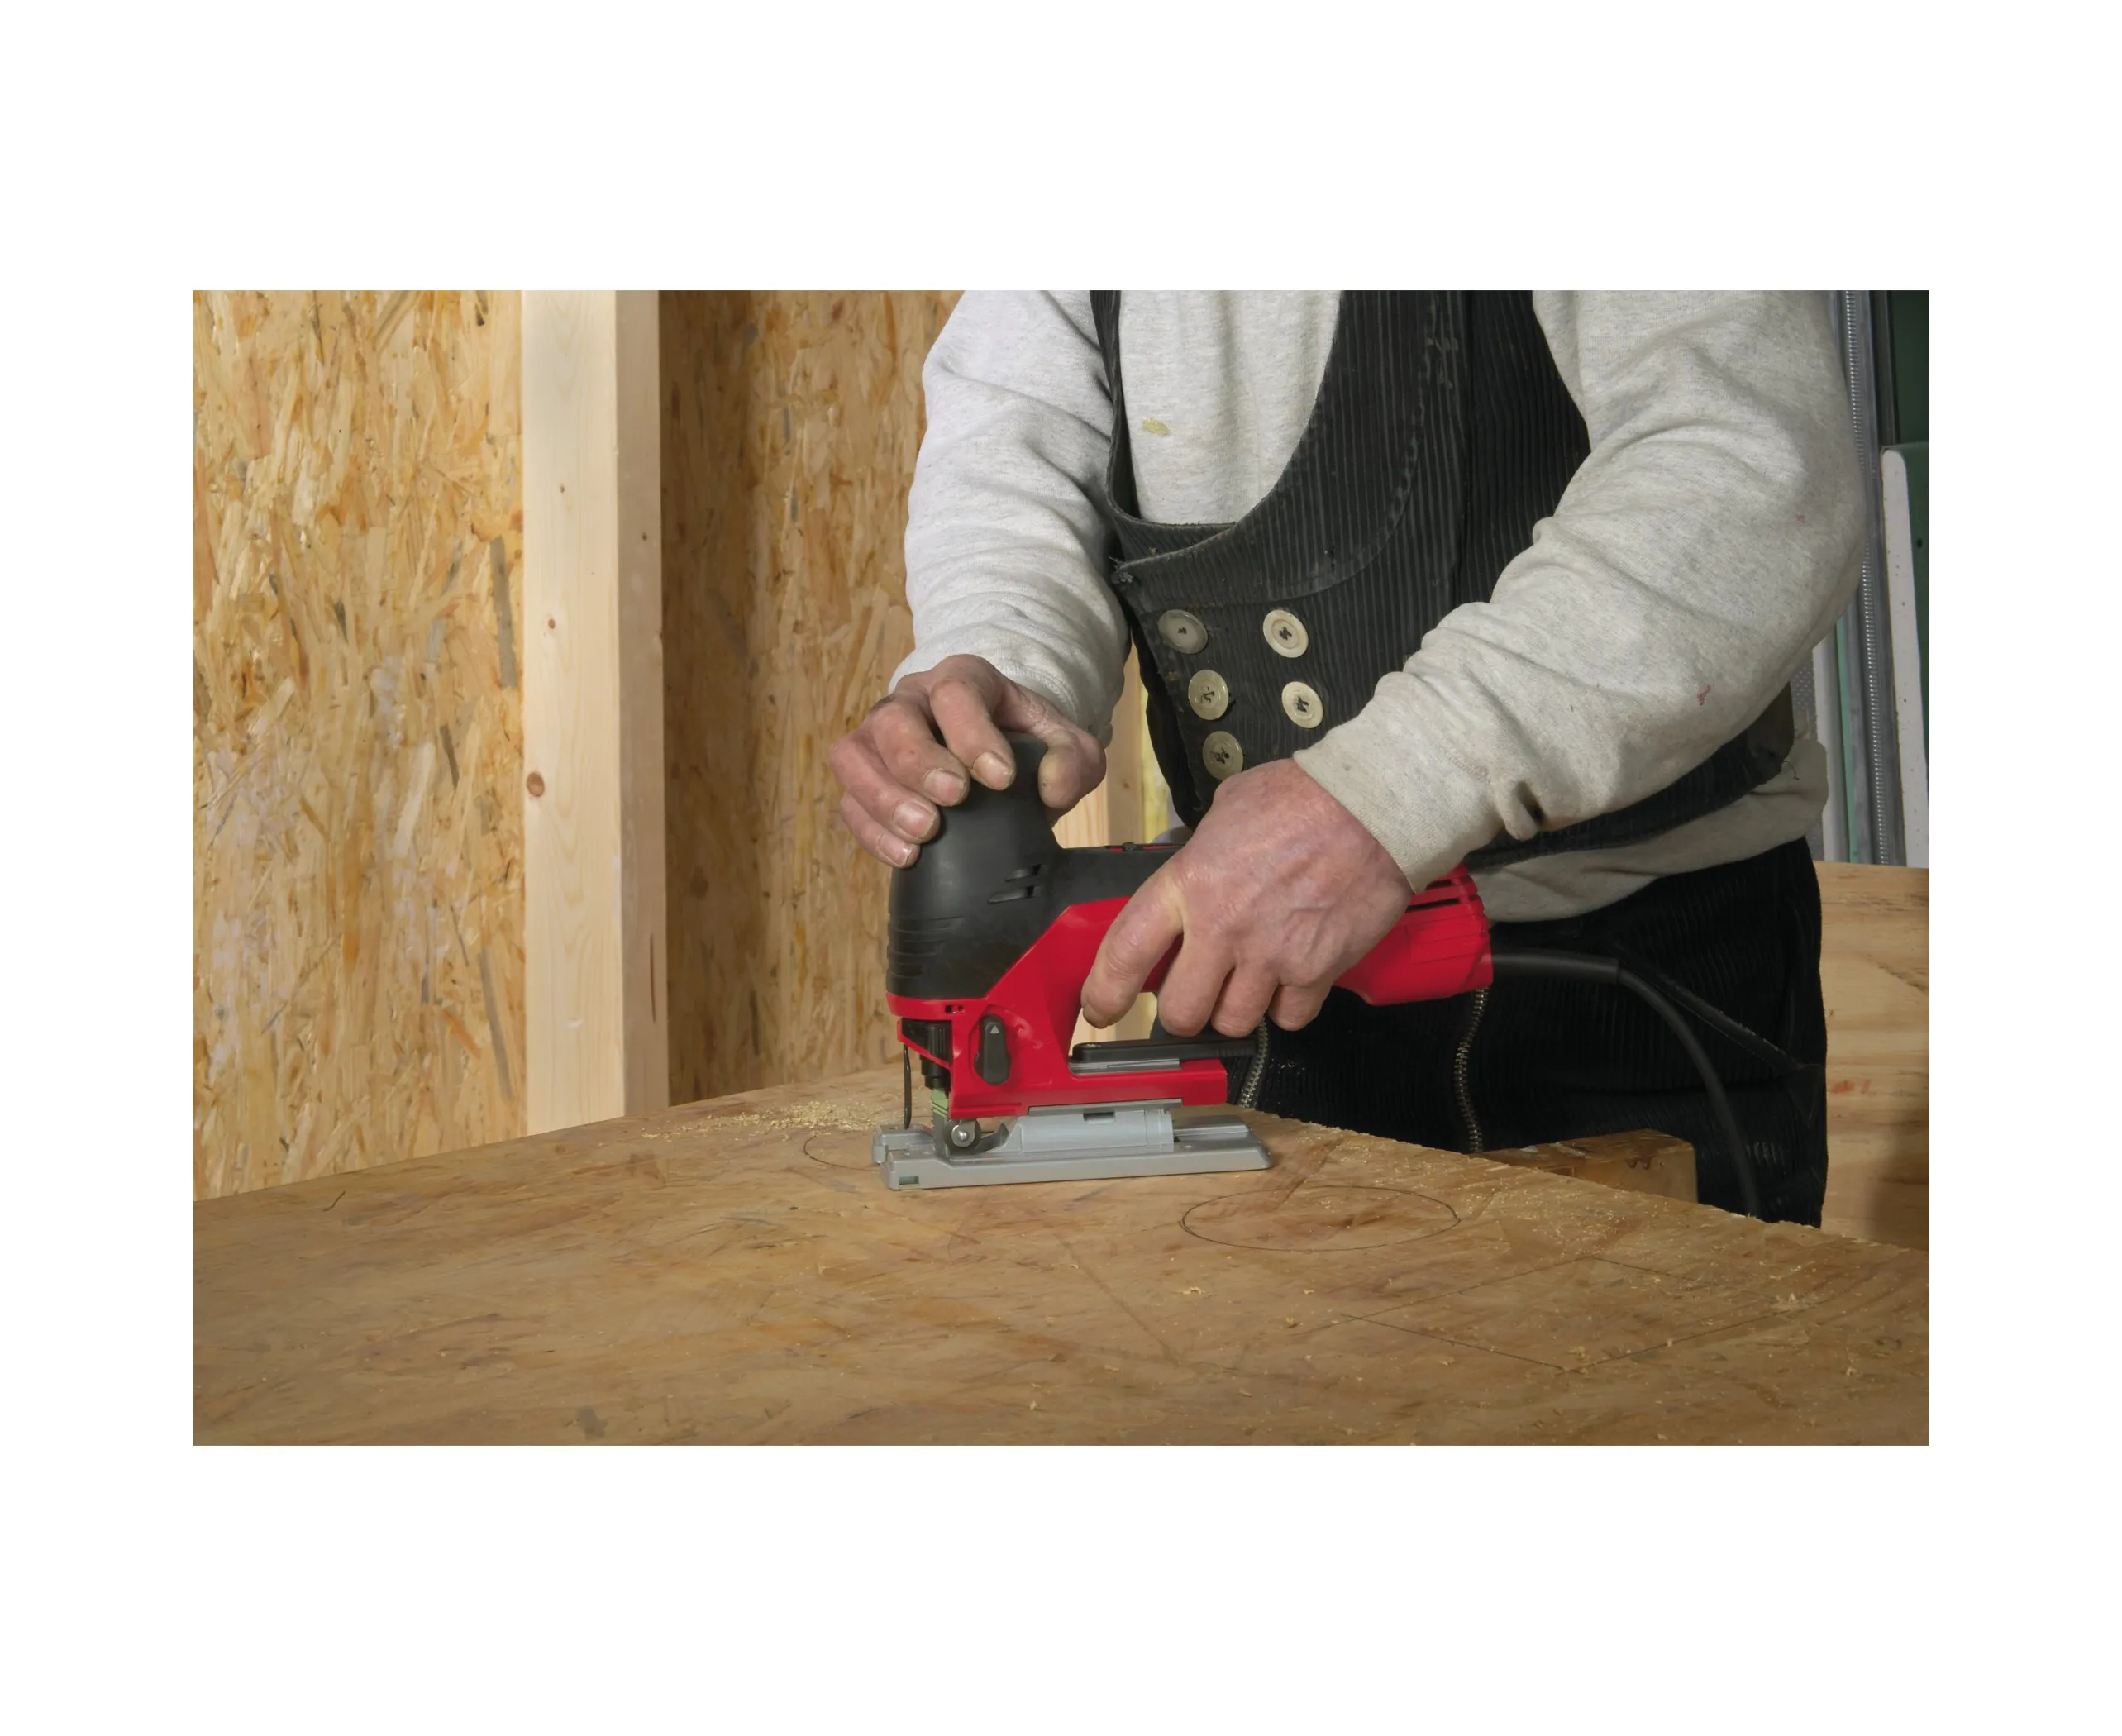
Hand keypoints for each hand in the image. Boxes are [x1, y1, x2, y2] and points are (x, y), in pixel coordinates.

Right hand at [829, 654, 1103, 866]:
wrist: (1002, 764)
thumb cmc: (1030, 748)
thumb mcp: (1067, 747)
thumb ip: (1075, 760)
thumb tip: (1052, 786)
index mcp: (963, 680)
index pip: (955, 692)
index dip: (973, 734)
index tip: (1001, 778)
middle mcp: (912, 702)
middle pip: (893, 718)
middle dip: (919, 761)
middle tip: (953, 800)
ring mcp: (879, 740)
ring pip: (854, 755)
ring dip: (884, 797)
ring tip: (923, 832)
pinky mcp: (864, 782)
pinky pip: (849, 803)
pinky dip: (872, 832)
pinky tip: (908, 856)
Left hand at [1081, 758, 1411, 1036]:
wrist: (1373, 806)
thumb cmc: (1303, 797)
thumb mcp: (1226, 809)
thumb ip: (1199, 850)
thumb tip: (1188, 867)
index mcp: (1190, 883)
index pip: (1126, 951)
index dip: (1105, 991)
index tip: (1099, 1007)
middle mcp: (1224, 928)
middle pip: (1180, 1012)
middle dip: (1183, 1011)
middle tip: (1194, 994)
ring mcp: (1271, 955)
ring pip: (1234, 1022)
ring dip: (1237, 1009)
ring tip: (1249, 980)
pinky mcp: (1317, 971)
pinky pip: (1290, 1018)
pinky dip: (1289, 1007)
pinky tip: (1292, 977)